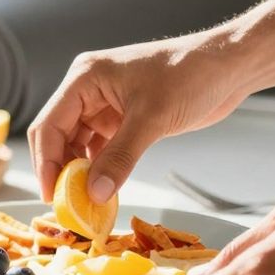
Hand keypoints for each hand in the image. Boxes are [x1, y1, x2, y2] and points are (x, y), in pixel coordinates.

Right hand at [27, 34, 251, 202]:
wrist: (228, 67)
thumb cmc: (190, 75)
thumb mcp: (152, 119)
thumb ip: (120, 157)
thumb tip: (94, 194)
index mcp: (85, 78)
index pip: (50, 125)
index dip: (47, 163)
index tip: (52, 196)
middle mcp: (88, 90)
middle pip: (59, 137)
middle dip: (61, 171)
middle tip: (68, 207)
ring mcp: (105, 105)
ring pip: (78, 145)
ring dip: (81, 173)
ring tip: (86, 204)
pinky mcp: (123, 119)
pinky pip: (101, 148)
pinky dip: (100, 170)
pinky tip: (104, 190)